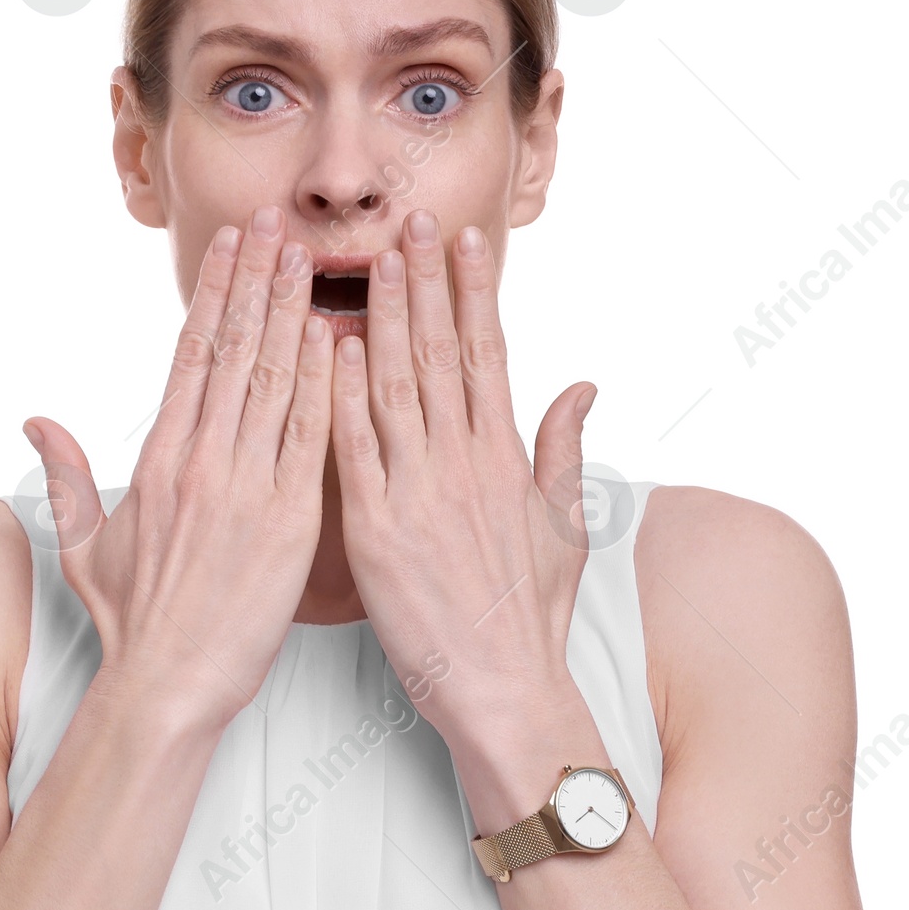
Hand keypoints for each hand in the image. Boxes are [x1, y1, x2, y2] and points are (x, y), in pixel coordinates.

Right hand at [23, 208, 332, 730]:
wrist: (168, 682)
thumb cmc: (133, 621)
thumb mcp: (83, 544)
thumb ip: (66, 476)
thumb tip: (38, 425)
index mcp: (159, 458)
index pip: (190, 355)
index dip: (215, 293)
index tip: (233, 247)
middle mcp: (202, 460)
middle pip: (234, 349)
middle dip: (257, 280)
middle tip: (278, 224)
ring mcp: (247, 488)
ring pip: (273, 380)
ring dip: (294, 313)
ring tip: (311, 259)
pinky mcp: (289, 521)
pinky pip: (311, 438)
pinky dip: (324, 384)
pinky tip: (340, 337)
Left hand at [328, 209, 597, 749]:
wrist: (504, 688)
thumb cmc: (530, 617)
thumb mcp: (565, 528)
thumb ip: (564, 451)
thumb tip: (582, 385)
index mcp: (506, 459)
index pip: (487, 354)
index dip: (471, 293)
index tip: (459, 241)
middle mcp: (464, 465)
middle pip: (440, 353)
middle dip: (422, 282)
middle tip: (406, 221)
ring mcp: (420, 494)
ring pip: (394, 387)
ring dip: (378, 319)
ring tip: (366, 262)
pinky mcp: (377, 532)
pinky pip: (354, 450)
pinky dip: (339, 396)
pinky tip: (326, 347)